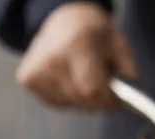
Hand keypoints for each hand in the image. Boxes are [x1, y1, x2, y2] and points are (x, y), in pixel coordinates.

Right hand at [16, 3, 136, 110]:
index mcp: (77, 43)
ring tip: (82, 77)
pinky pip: (55, 102)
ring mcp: (37, 68)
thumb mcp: (118, 44)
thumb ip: (126, 72)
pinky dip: (65, 97)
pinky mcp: (27, 78)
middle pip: (80, 100)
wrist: (62, 19)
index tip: (115, 100)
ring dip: (80, 99)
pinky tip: (67, 79)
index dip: (107, 100)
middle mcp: (53, 56)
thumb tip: (126, 101)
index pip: (92, 89)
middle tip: (101, 87)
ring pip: (68, 104)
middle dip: (96, 101)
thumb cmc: (94, 32)